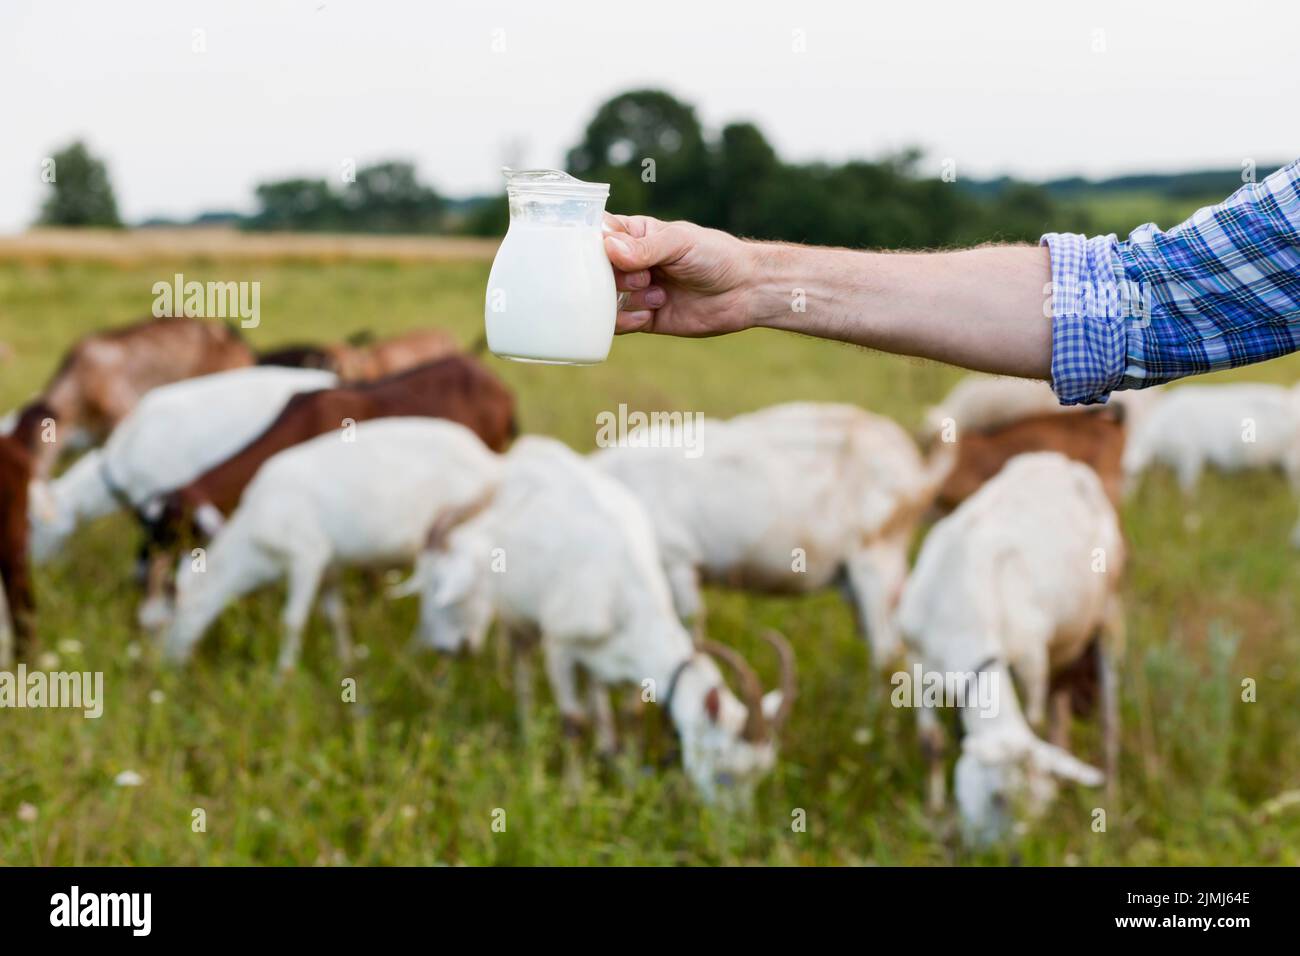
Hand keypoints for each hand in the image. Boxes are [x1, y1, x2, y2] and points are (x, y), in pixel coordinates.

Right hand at [603, 214, 758, 336]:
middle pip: (595, 270)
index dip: (591, 244)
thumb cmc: (716, 256)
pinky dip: (627, 321)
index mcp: (636, 235)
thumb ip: (645, 247)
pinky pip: (618, 324)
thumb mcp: (680, 243)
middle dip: (613, 276)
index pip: (597, 234)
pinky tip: (649, 314)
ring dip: (622, 299)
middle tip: (642, 277)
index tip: (603, 253)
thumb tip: (610, 248)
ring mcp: (635, 292)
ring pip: (602, 299)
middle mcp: (631, 263)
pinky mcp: (644, 318)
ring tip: (654, 295)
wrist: (745, 291)